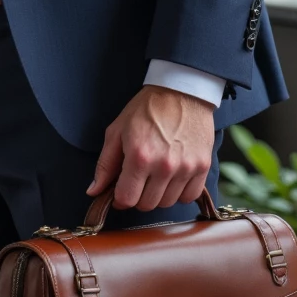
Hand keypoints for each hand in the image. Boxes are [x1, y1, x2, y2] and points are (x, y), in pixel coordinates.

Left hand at [87, 86, 215, 211]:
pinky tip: (174, 177)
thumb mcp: (117, 131)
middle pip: (147, 204)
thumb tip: (94, 192)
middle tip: (139, 179)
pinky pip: (189, 196)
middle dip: (138, 196)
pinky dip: (180, 192)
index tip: (121, 190)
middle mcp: (164, 166)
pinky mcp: (203, 166)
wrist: (182, 91)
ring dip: (159, 194)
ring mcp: (186, 167)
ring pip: (168, 203)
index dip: (120, 198)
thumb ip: (105, 164)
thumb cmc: (146, 109)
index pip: (127, 199)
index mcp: (139, 156)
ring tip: (156, 175)